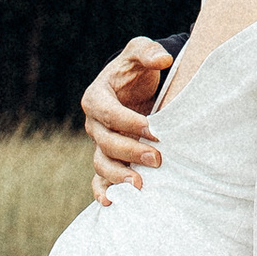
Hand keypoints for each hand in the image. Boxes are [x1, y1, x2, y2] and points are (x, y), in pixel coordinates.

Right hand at [81, 39, 172, 200]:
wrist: (135, 87)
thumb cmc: (137, 69)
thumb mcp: (141, 52)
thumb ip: (148, 52)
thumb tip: (162, 59)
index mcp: (97, 97)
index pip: (108, 113)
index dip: (127, 121)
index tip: (152, 127)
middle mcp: (94, 123)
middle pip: (106, 142)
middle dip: (131, 151)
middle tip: (157, 158)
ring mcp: (100, 143)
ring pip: (101, 163)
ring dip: (119, 176)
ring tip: (140, 184)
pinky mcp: (108, 158)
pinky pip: (99, 179)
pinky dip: (102, 192)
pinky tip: (113, 203)